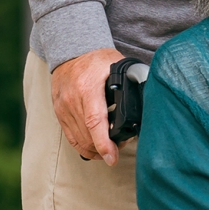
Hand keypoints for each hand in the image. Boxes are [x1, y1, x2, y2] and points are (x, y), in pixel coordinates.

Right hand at [51, 46, 125, 164]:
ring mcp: (63, 107)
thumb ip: (132, 81)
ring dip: (94, 150)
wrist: (71, 51)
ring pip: (78, 139)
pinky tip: (94, 149)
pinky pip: (69, 136)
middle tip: (119, 151)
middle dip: (104, 149)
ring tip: (110, 150)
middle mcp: (72, 99)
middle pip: (87, 135)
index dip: (104, 143)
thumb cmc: (98, 59)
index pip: (95, 121)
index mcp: (88, 87)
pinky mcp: (58, 112)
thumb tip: (150, 98)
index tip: (113, 157)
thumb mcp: (118, 65)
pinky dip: (82, 146)